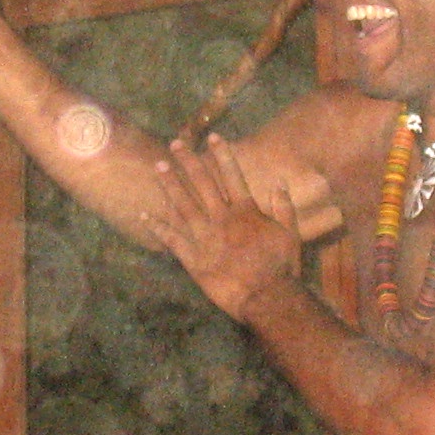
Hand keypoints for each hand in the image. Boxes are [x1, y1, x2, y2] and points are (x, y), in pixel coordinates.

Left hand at [148, 134, 304, 319]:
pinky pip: (172, 240)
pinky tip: (145, 215)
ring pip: (183, 205)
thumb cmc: (281, 267)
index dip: (222, 155)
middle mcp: (221, 219)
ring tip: (158, 166)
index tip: (212, 137)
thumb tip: (278, 182)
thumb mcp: (290, 234)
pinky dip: (159, 227)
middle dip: (188, 161)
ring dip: (170, 184)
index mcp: (245, 211)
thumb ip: (284, 207)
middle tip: (175, 143)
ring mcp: (205, 238)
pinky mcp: (194, 259)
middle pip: (202, 184)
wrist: (266, 297)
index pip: (232, 175)